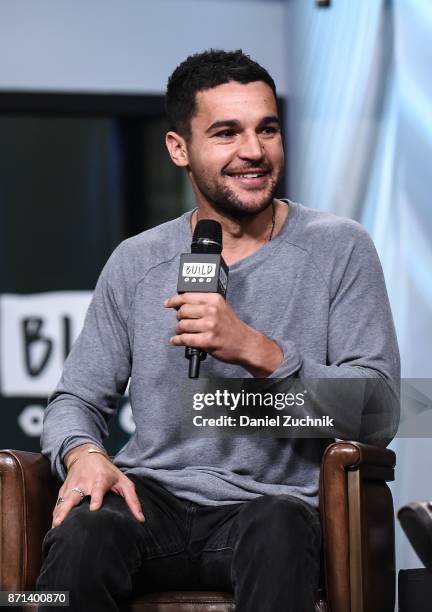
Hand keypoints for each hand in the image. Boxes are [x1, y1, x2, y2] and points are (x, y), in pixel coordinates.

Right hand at [52, 444, 144, 527]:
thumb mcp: (124, 481)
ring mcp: (72, 486)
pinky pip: (58, 502)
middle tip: (61, 523)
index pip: (98, 489)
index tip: (94, 509)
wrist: (86, 455)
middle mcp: (83, 483)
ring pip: (63, 500)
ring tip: (55, 528)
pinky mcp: (64, 489)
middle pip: (74, 496)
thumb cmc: (108, 471)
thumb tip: (141, 519)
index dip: (96, 498)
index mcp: (100, 480)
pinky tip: (54, 526)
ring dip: (58, 514)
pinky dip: (55, 513)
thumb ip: (132, 500)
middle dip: (67, 509)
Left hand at [164, 293, 282, 375]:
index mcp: (214, 299)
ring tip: (183, 332)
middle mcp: (212, 310)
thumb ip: (204, 304)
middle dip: (179, 318)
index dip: (174, 300)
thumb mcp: (221, 308)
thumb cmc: (232, 327)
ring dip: (179, 330)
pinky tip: (177, 341)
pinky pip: (184, 339)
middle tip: (182, 322)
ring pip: (182, 325)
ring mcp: (210, 326)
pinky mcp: (207, 340)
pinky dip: (177, 341)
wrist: (246, 344)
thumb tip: (181, 303)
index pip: (187, 296)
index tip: (168, 303)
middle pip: (182, 311)